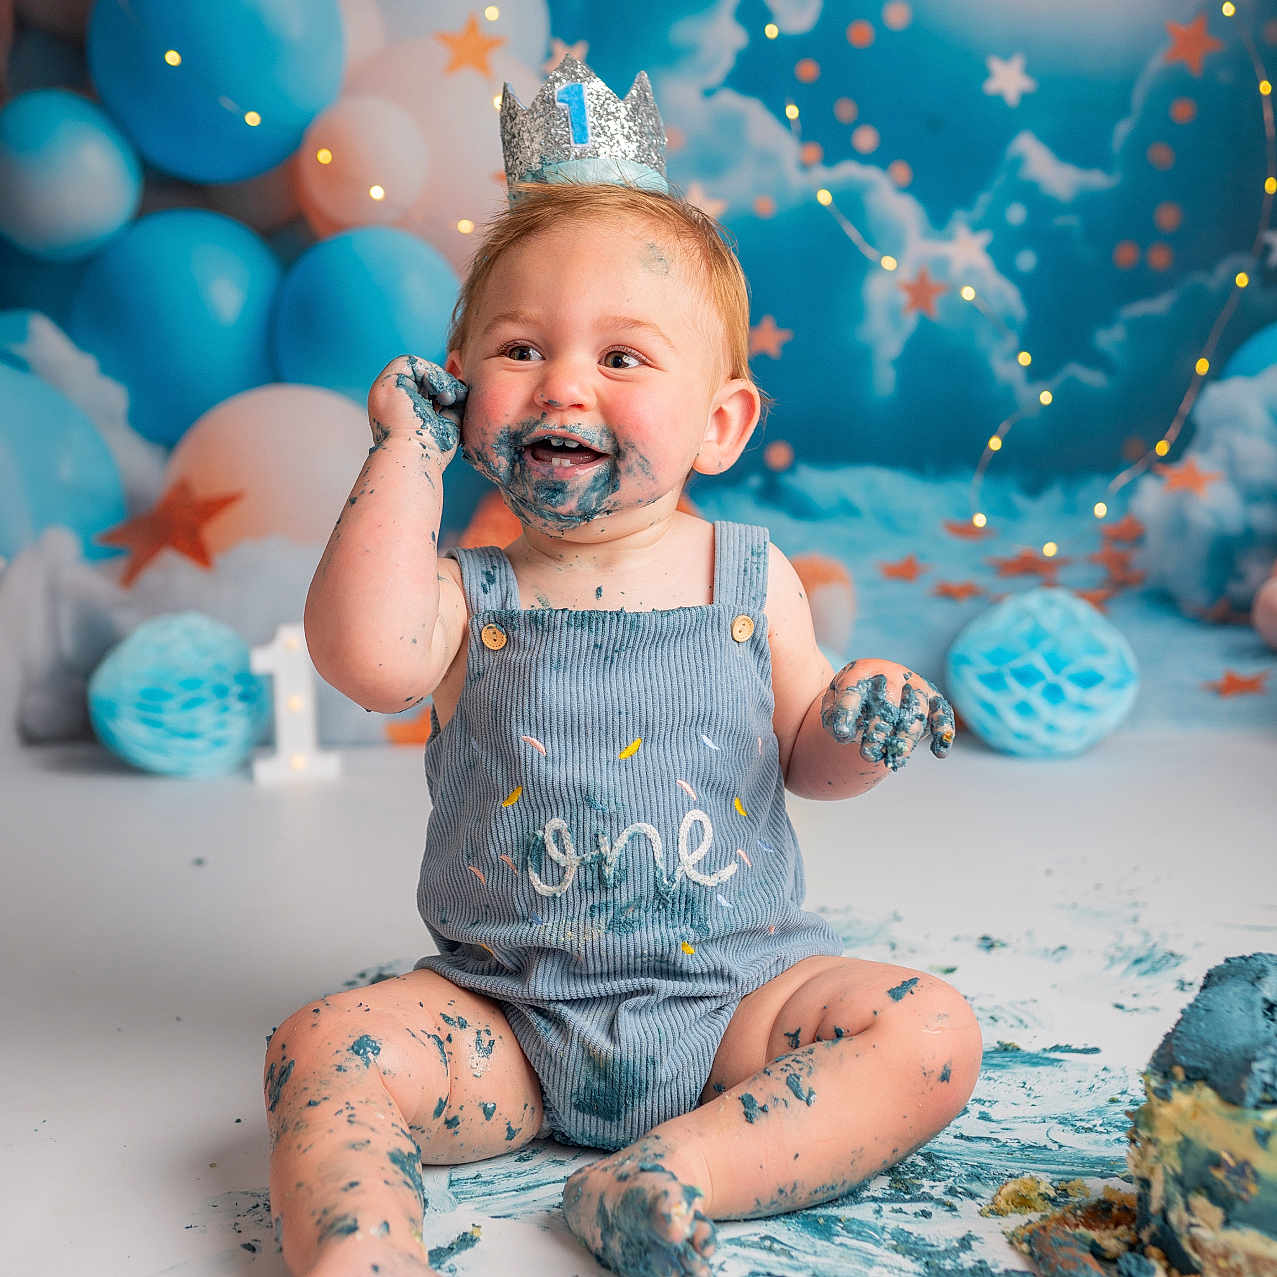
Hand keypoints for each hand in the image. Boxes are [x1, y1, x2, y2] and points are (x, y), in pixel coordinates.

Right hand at [367, 355, 466, 464]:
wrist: (414, 461)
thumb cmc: (432, 453)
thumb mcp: (445, 424)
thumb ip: (449, 406)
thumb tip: (461, 388)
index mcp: (399, 411)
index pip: (421, 387)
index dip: (440, 387)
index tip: (455, 400)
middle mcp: (389, 399)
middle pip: (419, 375)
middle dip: (443, 381)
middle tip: (457, 396)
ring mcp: (384, 390)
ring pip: (415, 366)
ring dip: (439, 377)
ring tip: (449, 398)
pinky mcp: (386, 384)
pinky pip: (409, 361)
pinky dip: (430, 372)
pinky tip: (440, 394)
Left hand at [820, 659, 955, 771]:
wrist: (876, 688)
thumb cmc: (851, 701)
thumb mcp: (833, 704)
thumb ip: (833, 718)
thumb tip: (844, 733)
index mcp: (861, 671)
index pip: (853, 691)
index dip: (847, 712)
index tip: (842, 735)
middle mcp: (890, 674)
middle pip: (888, 701)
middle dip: (878, 730)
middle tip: (868, 755)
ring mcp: (914, 684)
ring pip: (916, 710)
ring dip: (907, 736)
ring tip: (896, 758)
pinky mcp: (933, 698)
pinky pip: (942, 713)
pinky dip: (944, 731)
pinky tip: (939, 753)